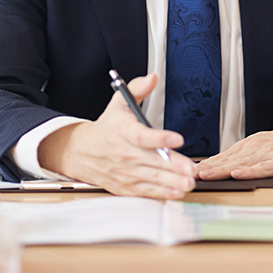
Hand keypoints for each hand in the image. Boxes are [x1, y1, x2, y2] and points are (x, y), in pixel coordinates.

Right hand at [38, 72, 196, 198]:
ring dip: (172, 182)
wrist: (82, 152)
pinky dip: (163, 193)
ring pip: (152, 179)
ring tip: (189, 183)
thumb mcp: (118, 103)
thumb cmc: (107, 128)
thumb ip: (137, 89)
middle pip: (152, 161)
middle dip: (173, 166)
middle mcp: (126, 154)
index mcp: (125, 132)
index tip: (178, 139)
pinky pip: (147, 191)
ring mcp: (127, 172)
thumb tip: (152, 78)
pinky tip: (177, 192)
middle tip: (190, 168)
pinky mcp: (127, 186)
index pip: (143, 136)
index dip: (161, 138)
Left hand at [194, 123, 272, 179]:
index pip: (225, 155)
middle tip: (191, 174)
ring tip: (206, 175)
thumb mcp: (265, 146)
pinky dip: (251, 170)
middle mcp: (258, 146)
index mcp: (251, 144)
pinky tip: (239, 174)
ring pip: (243, 163)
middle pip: (229, 159)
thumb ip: (247, 157)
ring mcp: (270, 153)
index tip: (191, 170)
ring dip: (222, 169)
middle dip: (209, 168)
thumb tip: (224, 170)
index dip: (208, 163)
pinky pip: (265, 167)